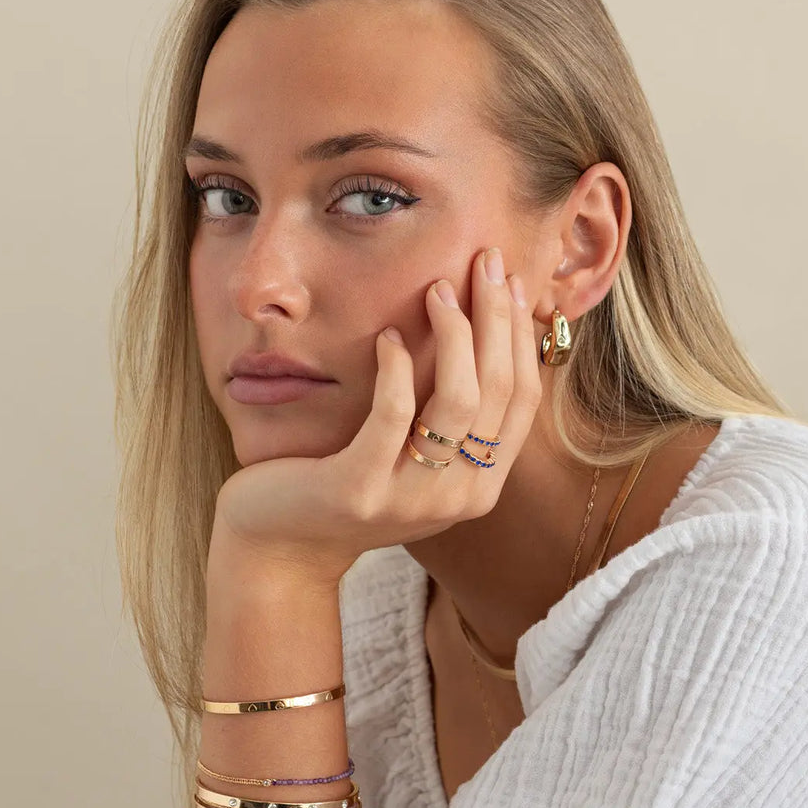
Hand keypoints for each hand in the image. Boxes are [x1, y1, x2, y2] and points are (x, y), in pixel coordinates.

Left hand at [212, 247, 542, 582]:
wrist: (283, 545)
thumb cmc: (350, 483)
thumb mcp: (415, 454)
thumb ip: (452, 414)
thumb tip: (488, 332)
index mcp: (483, 485)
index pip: (523, 399)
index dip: (522, 335)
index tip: (512, 280)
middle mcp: (461, 498)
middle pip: (500, 390)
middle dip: (497, 316)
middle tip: (485, 261)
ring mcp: (414, 498)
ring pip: (459, 400)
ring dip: (454, 333)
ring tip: (436, 288)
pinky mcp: (361, 489)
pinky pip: (394, 415)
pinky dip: (395, 369)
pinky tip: (387, 337)